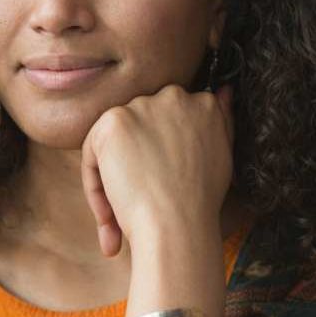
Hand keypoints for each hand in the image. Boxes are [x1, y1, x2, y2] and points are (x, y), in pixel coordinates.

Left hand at [81, 84, 233, 256]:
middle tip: (141, 201)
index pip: (166, 120)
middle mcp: (174, 96)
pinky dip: (95, 187)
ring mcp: (142, 107)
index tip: (161, 184)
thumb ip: (220, 121)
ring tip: (122, 218)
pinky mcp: (113, 122)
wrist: (177, 225)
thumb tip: (223, 91)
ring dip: (113, 179)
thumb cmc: (199, 203)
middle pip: (138, 129)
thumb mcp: (221, 155)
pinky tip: (111, 215)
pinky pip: (92, 154)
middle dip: (135, 164)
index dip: (158, 156)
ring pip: (113, 143)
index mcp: (202, 103)